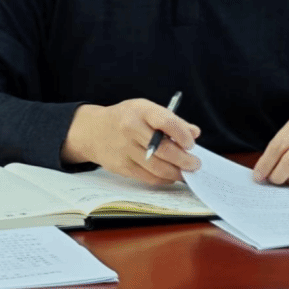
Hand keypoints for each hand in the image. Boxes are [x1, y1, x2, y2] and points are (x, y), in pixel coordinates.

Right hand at [61, 99, 200, 184]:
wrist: (94, 131)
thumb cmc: (125, 118)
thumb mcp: (146, 109)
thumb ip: (171, 120)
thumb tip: (194, 133)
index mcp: (140, 111)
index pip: (166, 122)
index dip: (182, 135)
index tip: (191, 144)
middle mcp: (131, 129)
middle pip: (163, 149)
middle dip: (184, 159)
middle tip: (195, 163)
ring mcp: (125, 149)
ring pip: (157, 167)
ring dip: (176, 173)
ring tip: (186, 172)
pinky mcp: (122, 166)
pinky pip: (148, 177)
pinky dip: (163, 179)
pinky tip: (171, 175)